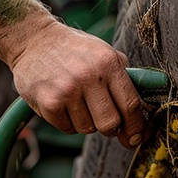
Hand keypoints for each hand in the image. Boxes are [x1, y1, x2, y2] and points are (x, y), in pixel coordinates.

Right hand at [9, 19, 146, 148]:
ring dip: (86, 122)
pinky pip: (68, 129)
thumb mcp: (103, 53)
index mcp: (108, 63)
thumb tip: (143, 112)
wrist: (34, 41)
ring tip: (76, 101)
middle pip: (110, 124)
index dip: (137, 126)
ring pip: (88, 129)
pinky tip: (62, 103)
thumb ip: (124, 78)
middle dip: (111, 128)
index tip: (137, 137)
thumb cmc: (73, 50)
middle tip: (105, 122)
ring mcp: (67, 91)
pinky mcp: (48, 103)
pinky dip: (68, 122)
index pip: (131, 105)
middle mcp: (88, 77)